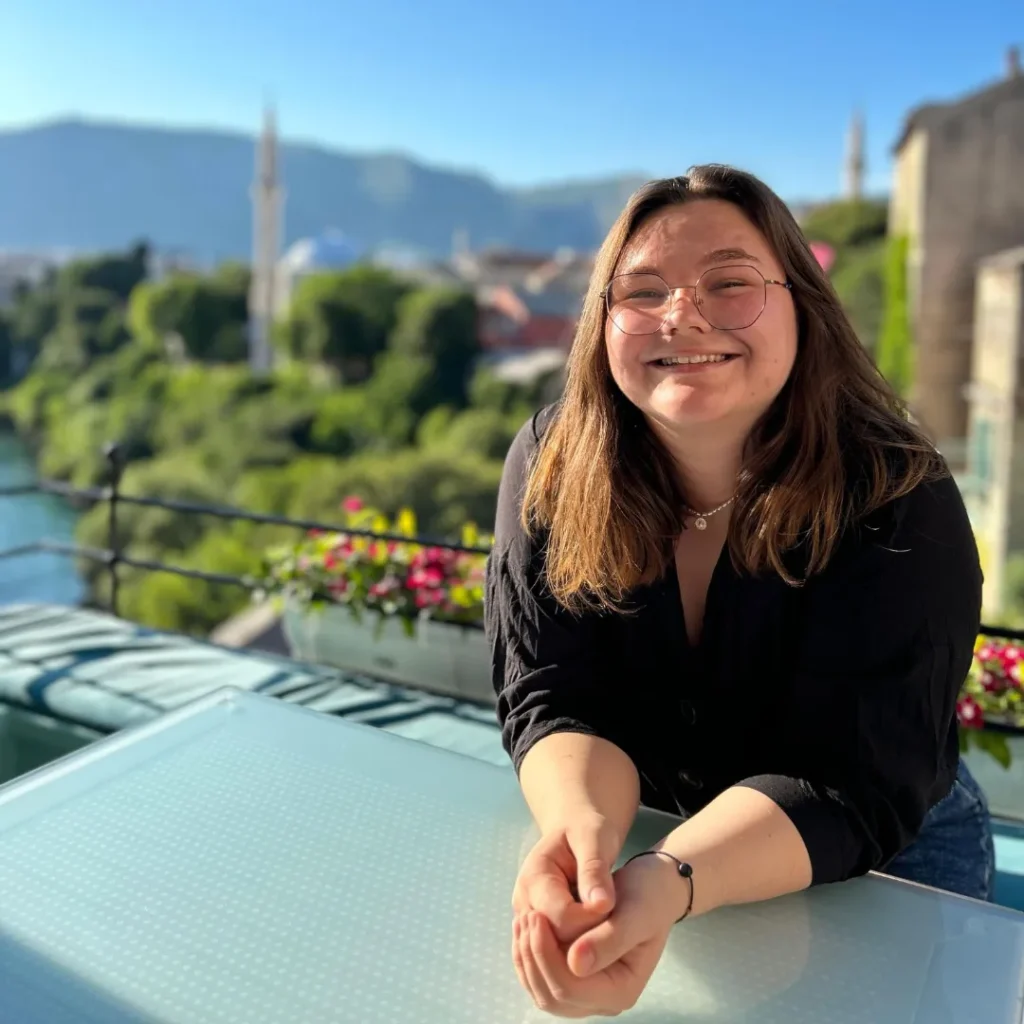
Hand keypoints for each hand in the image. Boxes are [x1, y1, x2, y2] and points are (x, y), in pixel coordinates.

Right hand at [512, 812, 620, 944]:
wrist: (575, 832)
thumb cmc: (587, 831)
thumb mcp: (594, 839)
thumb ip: (595, 870)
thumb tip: (601, 905)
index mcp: (534, 877)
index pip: (563, 919)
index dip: (593, 921)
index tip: (614, 907)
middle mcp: (524, 903)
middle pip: (558, 941)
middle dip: (590, 935)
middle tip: (614, 915)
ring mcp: (529, 919)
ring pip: (558, 953)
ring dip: (587, 944)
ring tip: (607, 920)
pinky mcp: (538, 931)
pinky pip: (558, 954)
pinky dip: (581, 949)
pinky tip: (600, 931)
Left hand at [512, 852, 680, 1017]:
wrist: (653, 888)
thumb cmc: (648, 896)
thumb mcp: (635, 911)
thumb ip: (609, 940)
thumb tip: (575, 964)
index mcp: (622, 989)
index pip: (569, 988)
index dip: (546, 955)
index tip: (536, 915)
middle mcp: (604, 999)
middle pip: (552, 996)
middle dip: (533, 957)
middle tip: (526, 915)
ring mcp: (589, 992)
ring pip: (542, 991)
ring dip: (527, 957)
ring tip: (523, 918)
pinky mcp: (576, 978)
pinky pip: (542, 978)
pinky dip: (530, 955)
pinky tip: (527, 927)